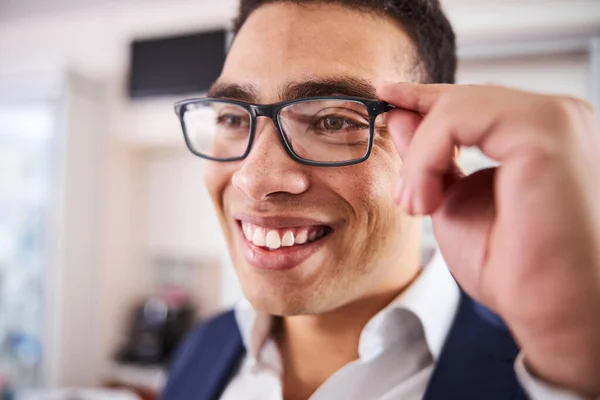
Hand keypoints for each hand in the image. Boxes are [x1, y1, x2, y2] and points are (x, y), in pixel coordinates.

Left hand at [377, 82, 599, 396]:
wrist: (551, 309)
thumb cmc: (513, 265)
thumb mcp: (452, 199)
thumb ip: (428, 156)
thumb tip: (400, 117)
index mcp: (538, 133)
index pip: (472, 102)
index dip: (424, 97)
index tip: (387, 98)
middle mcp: (555, 116)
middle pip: (461, 100)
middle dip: (417, 141)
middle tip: (405, 195)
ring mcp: (554, 118)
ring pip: (456, 106)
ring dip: (421, 158)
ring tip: (418, 205)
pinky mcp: (544, 131)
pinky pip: (459, 118)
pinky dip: (427, 157)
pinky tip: (427, 200)